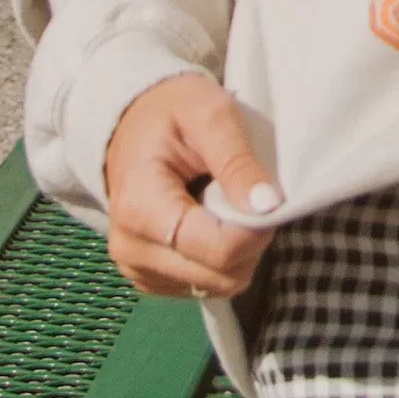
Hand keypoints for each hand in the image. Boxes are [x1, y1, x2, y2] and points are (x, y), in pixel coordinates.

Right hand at [102, 72, 279, 298]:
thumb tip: (268, 206)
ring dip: (238, 251)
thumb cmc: (171, 111)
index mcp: (141, 209)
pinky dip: (220, 259)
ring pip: (217, 286)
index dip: (256, 230)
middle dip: (250, 241)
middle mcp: (131, 249)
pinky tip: (210, 221)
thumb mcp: (211, 114)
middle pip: (220, 277)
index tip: (264, 196)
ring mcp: (137, 268)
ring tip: (226, 205)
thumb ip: (238, 161)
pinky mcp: (149, 277)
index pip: (219, 251)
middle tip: (247, 196)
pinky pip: (204, 286)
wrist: (130, 119)